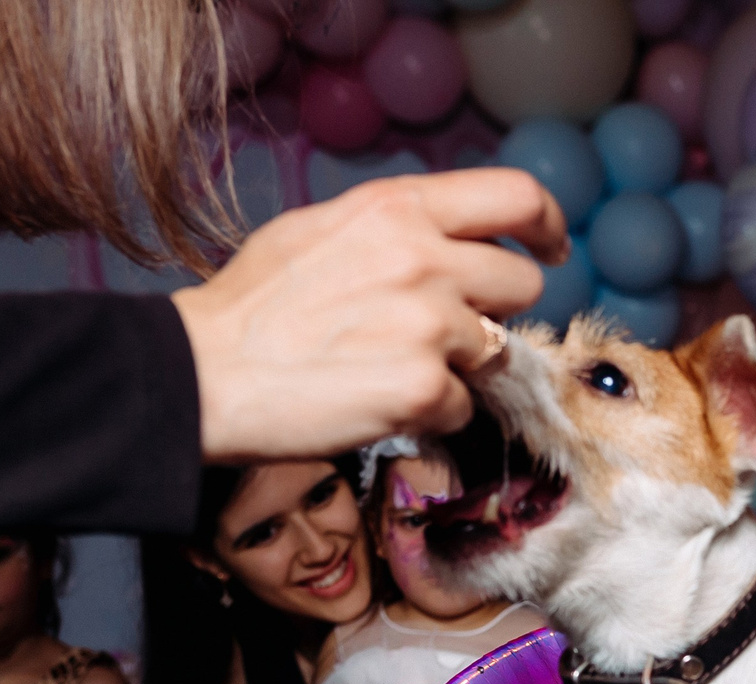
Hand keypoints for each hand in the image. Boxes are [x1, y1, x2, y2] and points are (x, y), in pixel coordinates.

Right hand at [174, 170, 568, 460]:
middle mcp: (424, 258)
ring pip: (494, 351)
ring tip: (387, 367)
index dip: (547, 226)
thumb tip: (449, 238)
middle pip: (520, 285)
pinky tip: (374, 401)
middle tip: (442, 333)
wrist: (205, 374)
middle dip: (493, 312)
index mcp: (397, 209)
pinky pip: (463, 407)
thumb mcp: (322, 229)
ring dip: (456, 367)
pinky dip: (428, 414)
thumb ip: (396, 227)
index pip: (516, 197)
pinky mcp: (425, 389)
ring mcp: (430, 326)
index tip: (551, 249)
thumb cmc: (254, 309)